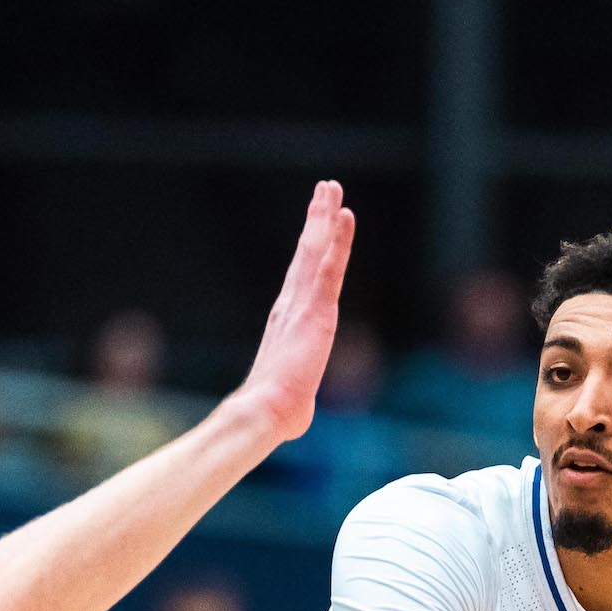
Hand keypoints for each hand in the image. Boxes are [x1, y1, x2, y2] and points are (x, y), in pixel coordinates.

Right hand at [229, 182, 356, 443]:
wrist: (267, 410)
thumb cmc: (278, 411)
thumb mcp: (293, 398)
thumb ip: (296, 395)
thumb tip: (292, 422)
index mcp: (288, 320)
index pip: (303, 276)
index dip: (311, 247)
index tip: (316, 223)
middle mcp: (293, 304)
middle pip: (307, 253)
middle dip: (316, 219)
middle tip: (323, 190)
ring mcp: (304, 303)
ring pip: (316, 250)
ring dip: (324, 217)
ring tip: (331, 188)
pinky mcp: (316, 308)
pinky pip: (330, 264)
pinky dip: (337, 238)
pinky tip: (344, 214)